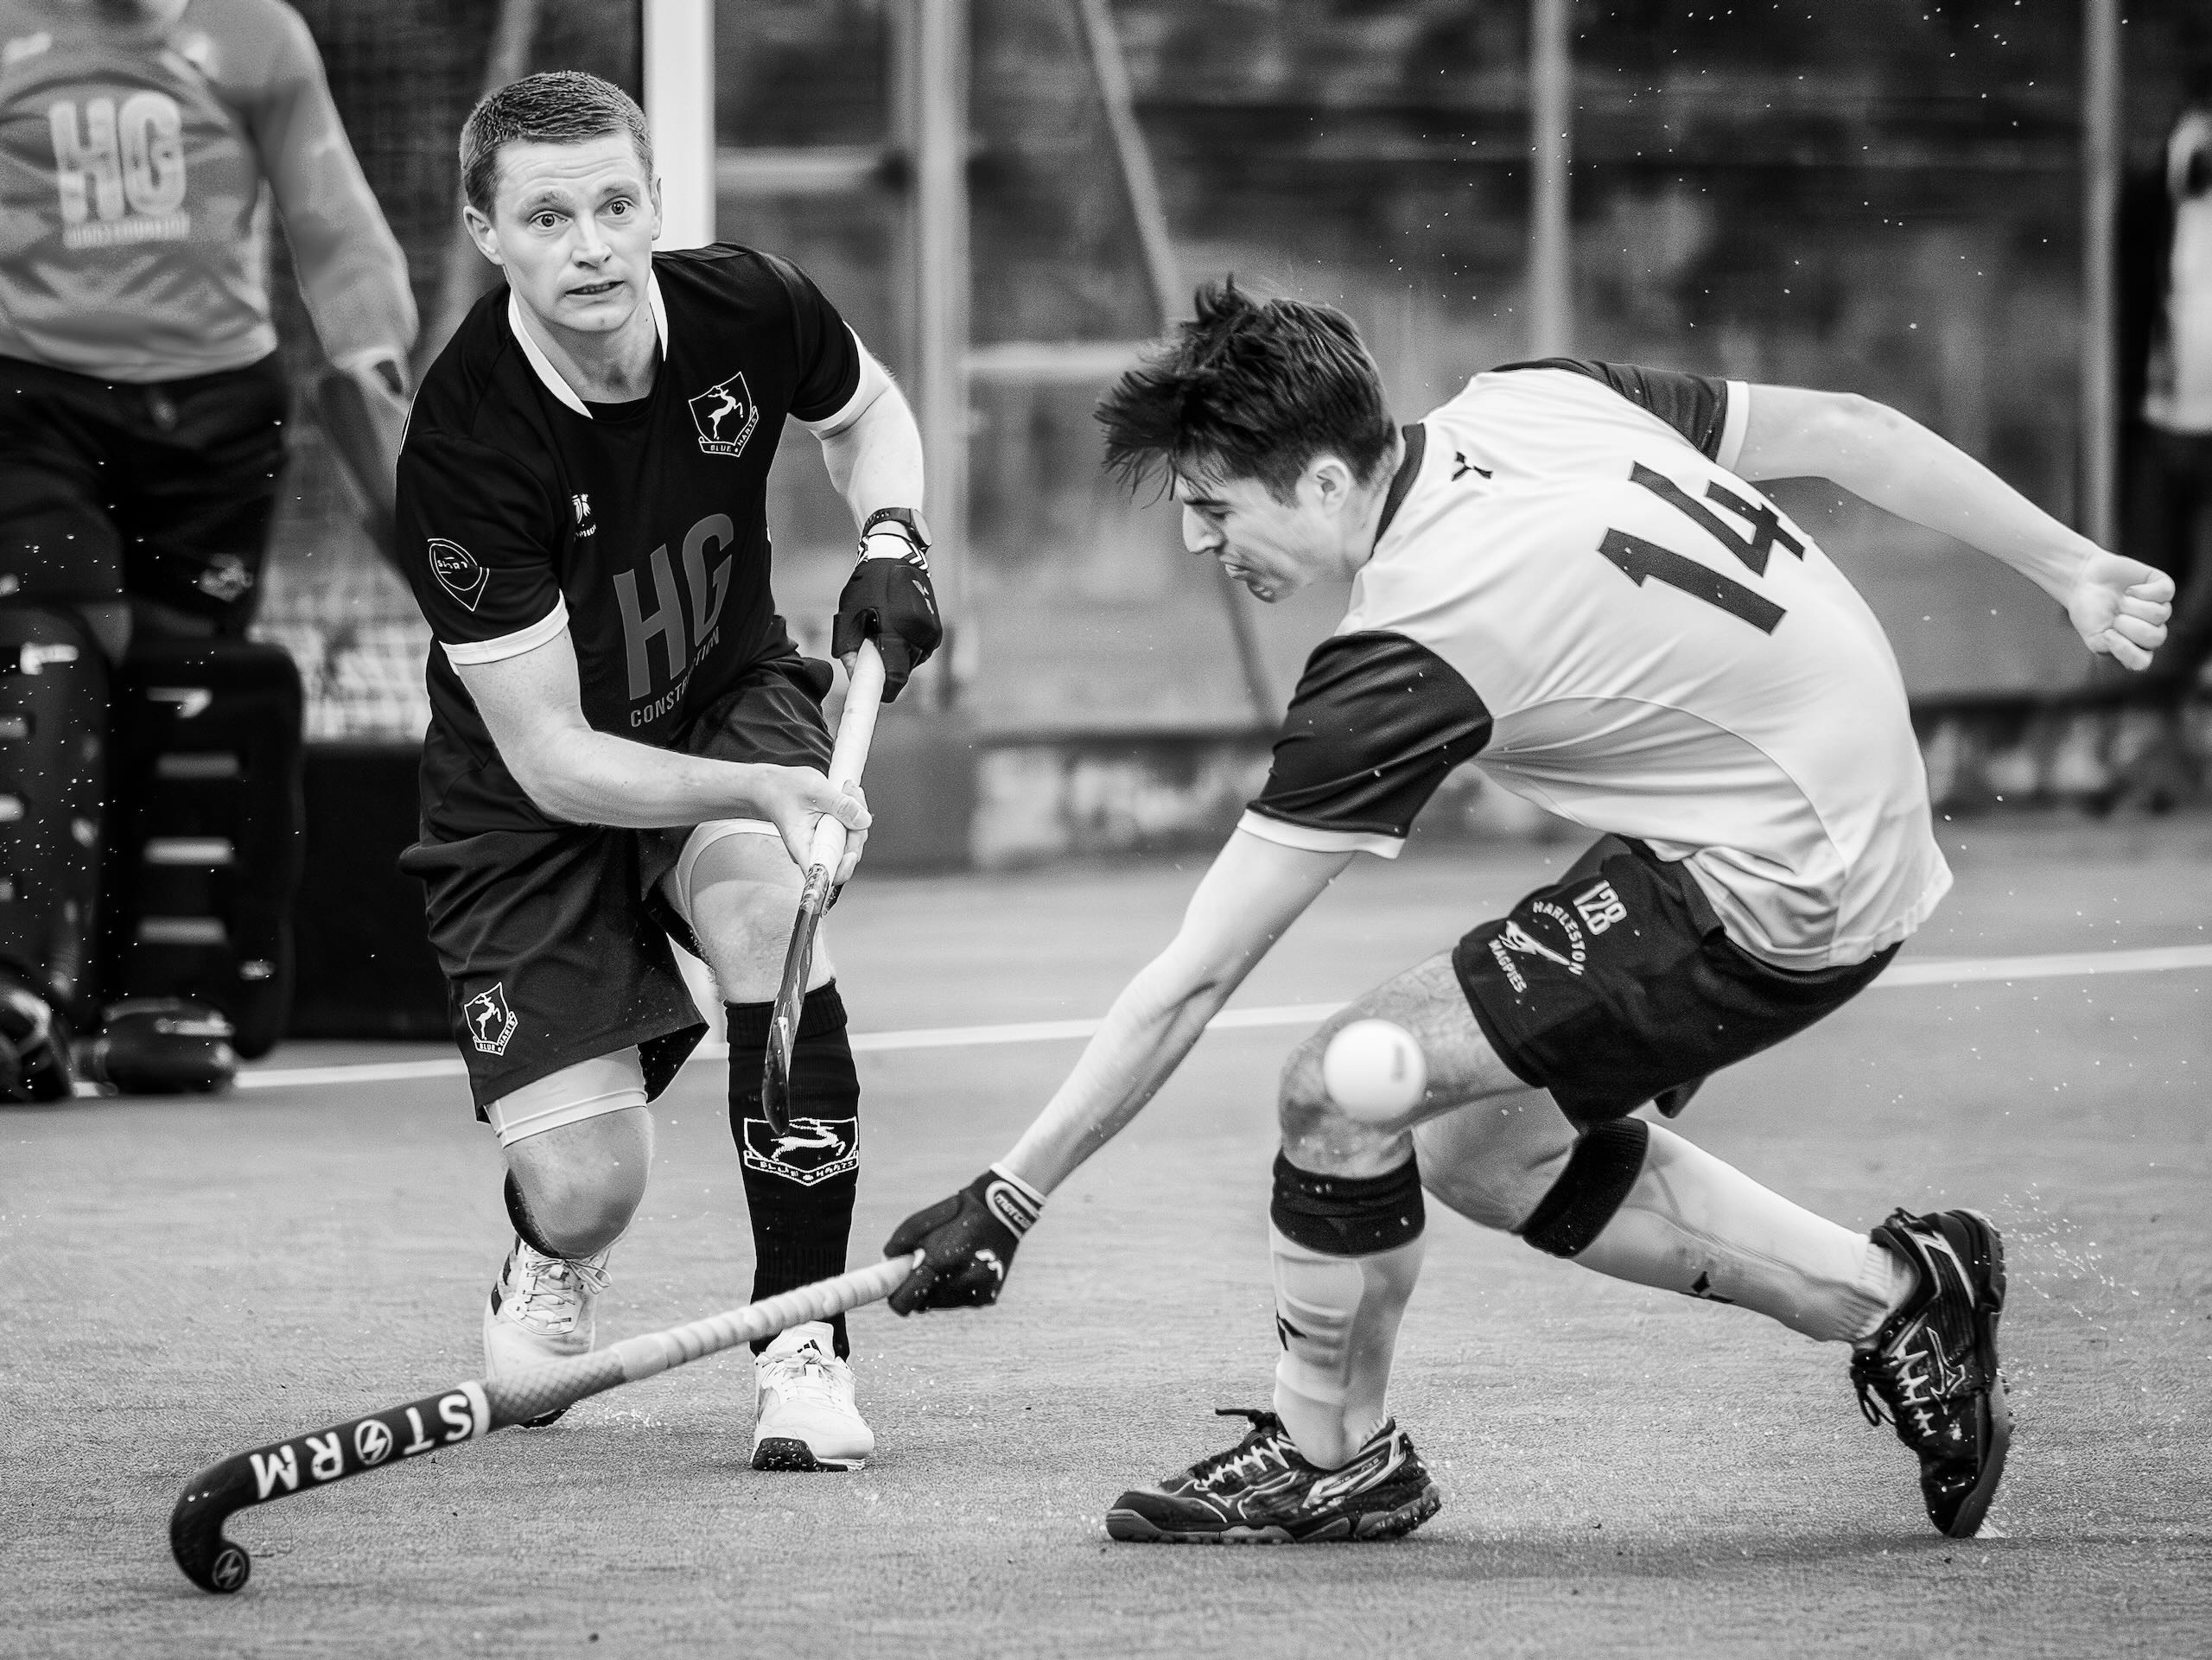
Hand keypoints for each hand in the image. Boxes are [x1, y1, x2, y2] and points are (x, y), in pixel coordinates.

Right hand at [755, 766, 869, 874]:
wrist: (773, 785)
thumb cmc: (783, 789)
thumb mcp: (815, 791)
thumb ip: (840, 806)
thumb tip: (864, 820)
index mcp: (803, 846)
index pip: (826, 873)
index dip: (843, 868)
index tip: (852, 851)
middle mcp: (814, 849)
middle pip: (847, 855)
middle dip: (857, 828)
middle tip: (853, 797)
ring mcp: (823, 843)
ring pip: (852, 841)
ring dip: (857, 816)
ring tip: (848, 791)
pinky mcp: (831, 835)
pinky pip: (849, 831)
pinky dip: (853, 814)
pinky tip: (848, 796)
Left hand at [833, 553, 940, 701]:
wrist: (896, 555)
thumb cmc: (867, 585)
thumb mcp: (849, 617)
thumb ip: (850, 651)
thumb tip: (855, 677)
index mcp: (896, 633)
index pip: (897, 678)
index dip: (886, 690)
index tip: (878, 694)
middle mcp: (918, 635)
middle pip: (904, 671)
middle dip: (889, 667)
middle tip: (873, 650)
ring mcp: (930, 632)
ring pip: (913, 660)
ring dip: (899, 656)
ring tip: (885, 631)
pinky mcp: (936, 629)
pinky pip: (920, 649)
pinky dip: (908, 646)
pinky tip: (897, 626)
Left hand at [883, 1166, 1045, 1314]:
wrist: (1003, 1211)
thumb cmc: (957, 1214)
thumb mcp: (922, 1221)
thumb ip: (900, 1245)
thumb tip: (888, 1265)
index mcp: (940, 1263)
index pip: (904, 1302)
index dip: (898, 1294)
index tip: (900, 1281)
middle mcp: (959, 1284)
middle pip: (922, 1305)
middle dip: (920, 1289)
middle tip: (928, 1266)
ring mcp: (975, 1293)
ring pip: (941, 1304)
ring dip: (939, 1289)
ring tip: (950, 1263)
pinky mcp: (987, 1297)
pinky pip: (960, 1301)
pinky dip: (957, 1289)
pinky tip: (966, 1267)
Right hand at [2065, 548, 2172, 670]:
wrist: (2084, 580)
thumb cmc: (2088, 611)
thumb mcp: (2093, 636)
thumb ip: (2110, 649)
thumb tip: (2125, 643)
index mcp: (2135, 647)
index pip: (2141, 662)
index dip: (2124, 649)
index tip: (2107, 634)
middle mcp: (2151, 630)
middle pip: (2156, 637)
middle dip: (2130, 625)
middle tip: (2115, 616)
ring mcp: (2160, 608)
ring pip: (2161, 614)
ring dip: (2133, 606)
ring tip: (2120, 601)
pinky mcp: (2162, 587)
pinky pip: (2165, 593)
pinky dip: (2144, 591)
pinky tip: (2130, 589)